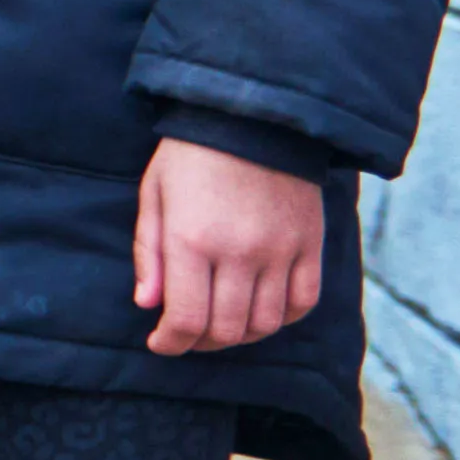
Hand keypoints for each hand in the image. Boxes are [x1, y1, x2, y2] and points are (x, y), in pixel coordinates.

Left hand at [136, 134, 327, 356]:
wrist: (253, 116)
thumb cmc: (191, 155)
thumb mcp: (154, 195)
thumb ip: (150, 253)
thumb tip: (148, 305)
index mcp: (192, 240)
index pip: (186, 319)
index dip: (171, 343)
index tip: (160, 343)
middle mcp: (240, 252)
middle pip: (227, 330)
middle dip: (200, 342)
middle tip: (187, 335)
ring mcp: (281, 251)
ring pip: (265, 324)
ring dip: (240, 334)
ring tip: (221, 324)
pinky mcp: (311, 244)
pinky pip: (302, 302)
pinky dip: (281, 317)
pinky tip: (260, 310)